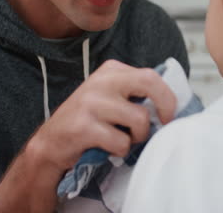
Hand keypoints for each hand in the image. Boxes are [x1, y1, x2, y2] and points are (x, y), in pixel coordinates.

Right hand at [26, 60, 176, 172]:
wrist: (51, 143)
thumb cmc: (88, 122)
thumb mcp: (111, 98)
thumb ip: (135, 95)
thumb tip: (171, 105)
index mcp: (111, 71)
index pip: (151, 76)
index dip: (167, 97)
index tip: (168, 115)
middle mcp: (101, 81)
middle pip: (149, 83)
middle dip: (165, 106)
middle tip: (161, 124)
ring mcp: (91, 102)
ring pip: (139, 119)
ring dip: (137, 137)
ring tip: (123, 139)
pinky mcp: (83, 126)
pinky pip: (121, 142)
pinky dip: (120, 150)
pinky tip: (107, 148)